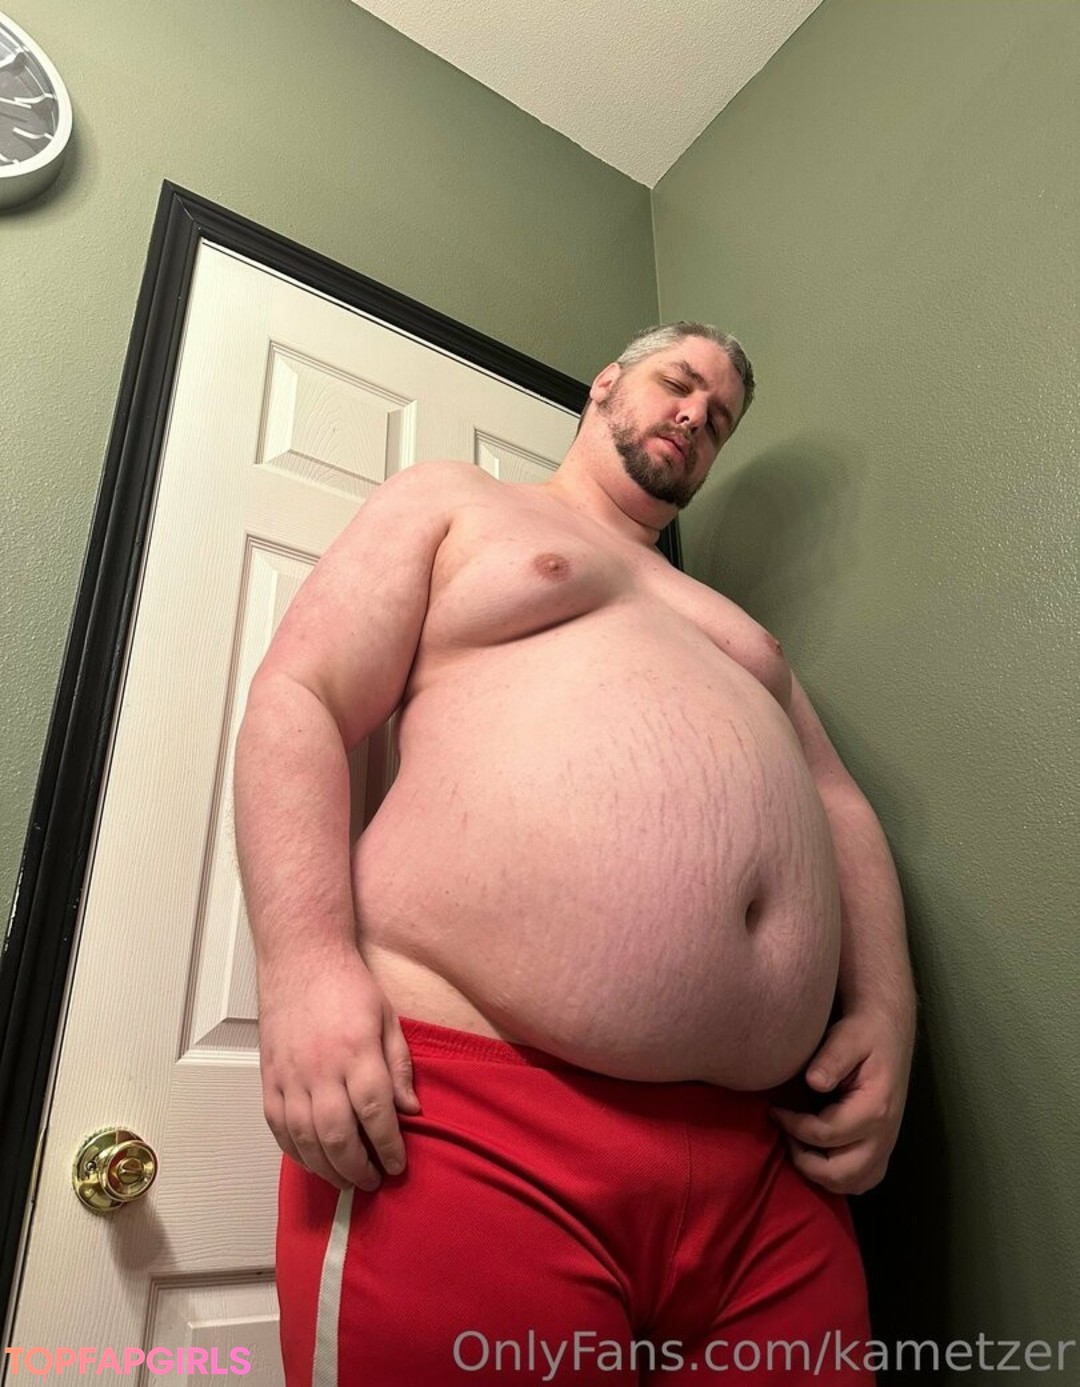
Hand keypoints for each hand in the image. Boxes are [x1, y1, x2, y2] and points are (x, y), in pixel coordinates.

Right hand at [257, 947, 420, 1190]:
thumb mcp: (387, 1018)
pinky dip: (296, 1152)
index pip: (375, 1111)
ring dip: (327, 1168)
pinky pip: (278, 1127)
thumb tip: (411, 1111)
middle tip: (374, 1180)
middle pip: (338, 1134)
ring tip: (347, 1180)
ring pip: (305, 1138)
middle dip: (358, 1167)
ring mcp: (290, 1075)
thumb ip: (398, 1066)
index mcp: (356, 1050)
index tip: (398, 1163)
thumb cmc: (347, 985)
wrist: (301, 958)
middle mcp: (321, 1067)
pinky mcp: (268, 1077)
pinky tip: (313, 1162)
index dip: (388, 1146)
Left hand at [770, 1005, 913, 1194]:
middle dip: (803, 1159)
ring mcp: (886, 1148)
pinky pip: (861, 1182)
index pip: (825, 1134)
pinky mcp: (883, 1152)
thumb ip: (832, 1058)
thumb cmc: (864, 1033)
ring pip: (850, 1184)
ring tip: (798, 1143)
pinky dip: (837, 1177)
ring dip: (818, 1173)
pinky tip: (818, 1154)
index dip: (792, 1126)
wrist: (888, 1034)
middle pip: (839, 1173)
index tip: (773, 1109)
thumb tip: (814, 1082)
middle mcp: (885, 1136)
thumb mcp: (848, 1035)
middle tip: (784, 1132)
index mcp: (875, 1109)